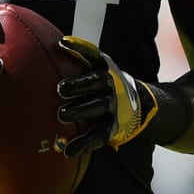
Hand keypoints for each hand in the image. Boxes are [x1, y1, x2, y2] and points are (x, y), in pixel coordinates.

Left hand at [56, 36, 159, 157]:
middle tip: (60, 88)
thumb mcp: (100, 70)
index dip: (79, 47)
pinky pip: (98, 134)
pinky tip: (69, 150)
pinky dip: (83, 143)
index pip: (93, 54)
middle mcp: (111, 84)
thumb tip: (53, 47)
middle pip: (95, 82)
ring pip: (97, 107)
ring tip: (61, 115)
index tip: (63, 43)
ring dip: (79, 110)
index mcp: (105, 68)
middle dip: (78, 85)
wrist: (140, 105)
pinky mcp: (113, 126)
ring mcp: (113, 105)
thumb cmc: (106, 85)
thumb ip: (80, 62)